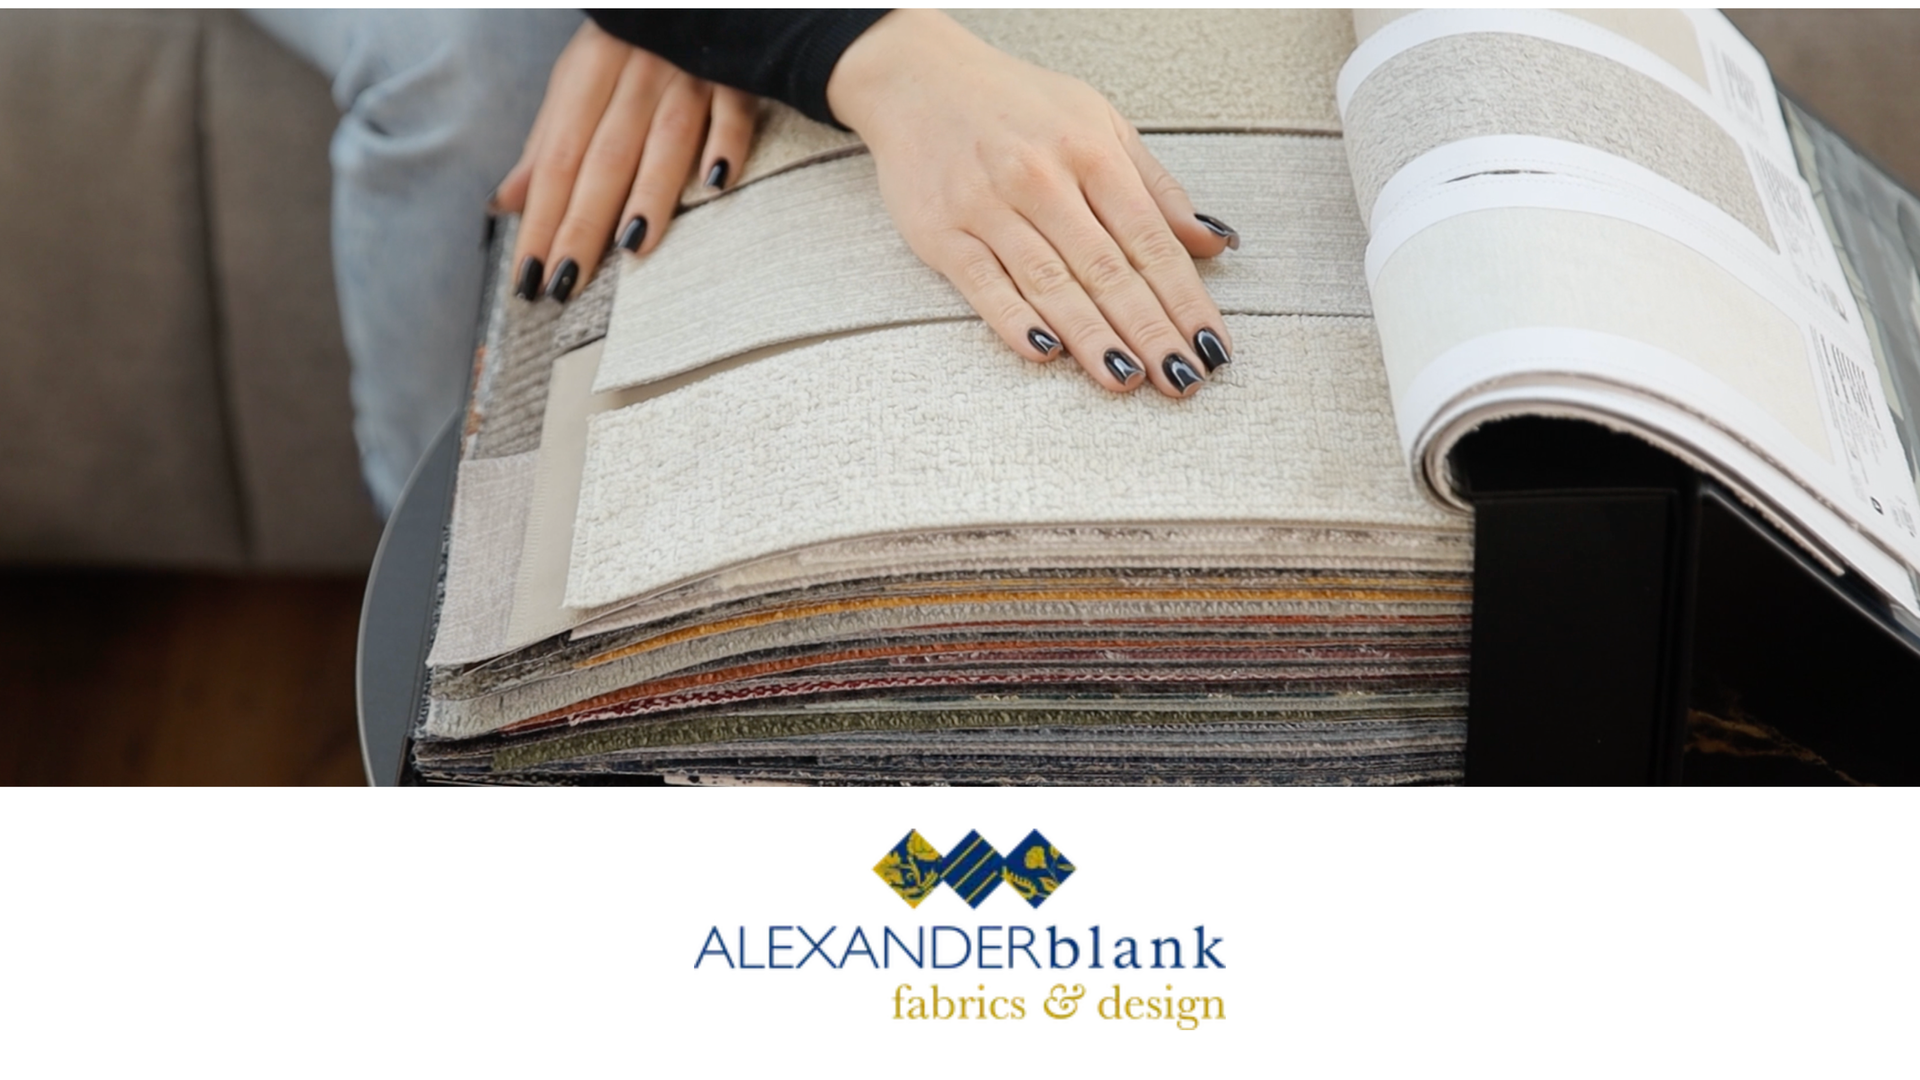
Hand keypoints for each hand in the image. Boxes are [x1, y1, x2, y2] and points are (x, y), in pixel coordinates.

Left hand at [494, 22, 757, 302]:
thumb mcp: (578, 80)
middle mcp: (636, 70)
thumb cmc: (630, 44)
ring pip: (666, 139)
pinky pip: (733, 112)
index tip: (529, 276)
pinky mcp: (739, 74)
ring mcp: (690, 72)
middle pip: (606, 156)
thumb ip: (547, 145)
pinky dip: (726, 145)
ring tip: (631, 250)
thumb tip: (504, 204)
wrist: (691, 0)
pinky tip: (715, 185)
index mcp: (590, 69)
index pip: (558, 158)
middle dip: (583, 223)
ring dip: (649, 194)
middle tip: (566, 282)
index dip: (541, 218)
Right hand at [827, 10, 1236, 397]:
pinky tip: (1047, 352)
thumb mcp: (1100, 124)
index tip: (1212, 346)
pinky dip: (1015, 319)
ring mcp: (989, 206)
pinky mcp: (942, 232)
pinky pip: (983, 284)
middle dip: (1150, 330)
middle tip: (1182, 379)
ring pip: (1050, 282)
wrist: (918, 80)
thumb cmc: (1017, 106)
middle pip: (1107, 270)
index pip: (1151, 240)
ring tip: (1129, 379)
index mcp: (1091, 153)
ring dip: (1093, 337)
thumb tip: (1213, 242)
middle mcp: (1042, 179)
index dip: (1185, 298)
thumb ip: (1156, 188)